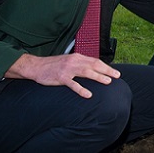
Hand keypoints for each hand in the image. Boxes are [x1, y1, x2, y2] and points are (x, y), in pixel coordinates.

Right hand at [6, 53, 120, 98]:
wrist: (36, 66)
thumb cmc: (54, 65)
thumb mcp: (69, 61)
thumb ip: (80, 64)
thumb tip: (94, 69)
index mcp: (77, 57)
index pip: (95, 61)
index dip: (106, 66)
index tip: (115, 72)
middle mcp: (74, 61)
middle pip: (94, 65)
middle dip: (107, 71)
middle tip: (117, 76)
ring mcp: (67, 69)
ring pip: (86, 72)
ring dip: (98, 77)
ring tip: (108, 82)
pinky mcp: (60, 77)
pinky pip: (73, 84)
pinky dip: (81, 89)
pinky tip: (88, 95)